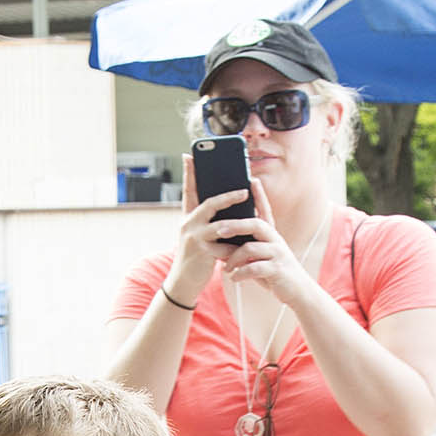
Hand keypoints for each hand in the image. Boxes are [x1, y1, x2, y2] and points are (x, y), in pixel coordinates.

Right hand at [168, 154, 246, 301]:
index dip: (188, 173)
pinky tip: (248, 243)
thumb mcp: (198, 233)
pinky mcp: (202, 253)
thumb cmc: (195, 255)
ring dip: (238, 219)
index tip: (188, 155)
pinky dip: (238, 244)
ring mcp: (194, 238)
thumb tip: (230, 201)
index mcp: (188, 217)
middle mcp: (188, 224)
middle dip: (228, 196)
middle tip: (244, 191)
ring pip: (220, 224)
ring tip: (252, 216)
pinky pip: (225, 245)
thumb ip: (208, 219)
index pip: (188, 191)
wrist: (183, 281)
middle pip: (208, 203)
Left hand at [213, 181, 317, 305]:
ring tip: (225, 267)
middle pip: (256, 224)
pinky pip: (255, 268)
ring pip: (252, 248)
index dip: (260, 195)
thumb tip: (223, 234)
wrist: (296, 292)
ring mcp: (278, 254)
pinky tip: (234, 278)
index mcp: (271, 235)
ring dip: (234, 258)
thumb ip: (247, 245)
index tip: (252, 179)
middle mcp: (276, 240)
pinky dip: (241, 273)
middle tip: (218, 229)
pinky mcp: (278, 270)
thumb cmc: (273, 272)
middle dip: (235, 225)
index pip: (265, 211)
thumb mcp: (260, 256)